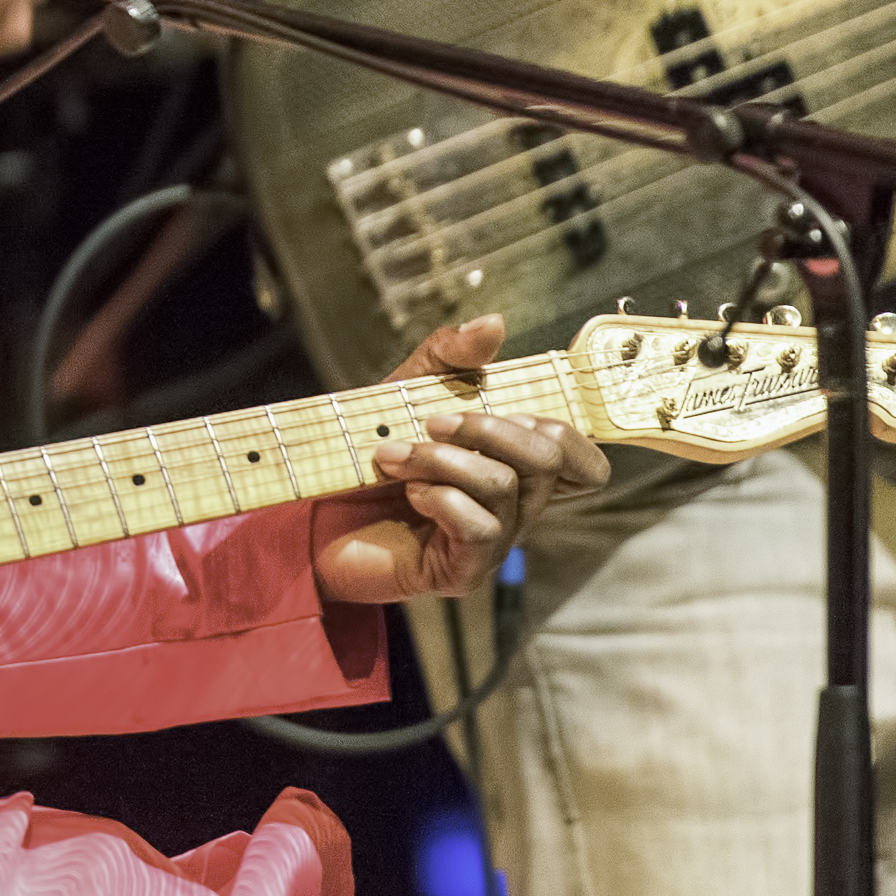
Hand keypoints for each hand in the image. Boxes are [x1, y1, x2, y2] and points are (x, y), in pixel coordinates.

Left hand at [311, 314, 608, 606]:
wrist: (316, 519)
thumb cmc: (372, 456)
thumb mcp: (406, 393)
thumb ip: (449, 358)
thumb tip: (495, 323)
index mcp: (513, 465)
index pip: (580, 456)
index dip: (562, 427)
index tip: (504, 405)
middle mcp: (516, 507)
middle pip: (549, 460)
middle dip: (489, 427)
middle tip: (430, 421)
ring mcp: (494, 543)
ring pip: (504, 487)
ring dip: (442, 459)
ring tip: (393, 456)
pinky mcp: (464, 571)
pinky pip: (478, 527)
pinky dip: (439, 497)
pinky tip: (408, 493)